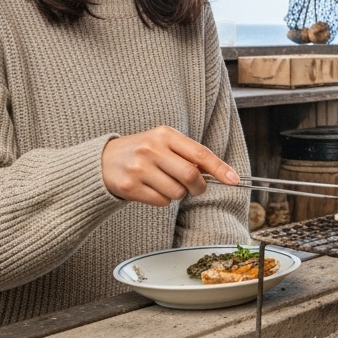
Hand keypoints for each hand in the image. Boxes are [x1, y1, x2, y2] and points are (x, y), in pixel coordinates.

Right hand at [101, 126, 239, 206]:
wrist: (103, 161)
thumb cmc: (141, 152)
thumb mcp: (163, 143)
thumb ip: (188, 154)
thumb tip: (219, 172)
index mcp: (165, 135)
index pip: (200, 152)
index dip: (220, 168)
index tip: (234, 179)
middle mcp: (152, 149)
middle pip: (190, 175)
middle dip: (198, 186)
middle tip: (195, 187)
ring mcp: (139, 168)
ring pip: (177, 192)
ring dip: (177, 193)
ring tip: (164, 183)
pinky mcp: (130, 187)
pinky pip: (161, 202)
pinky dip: (162, 200)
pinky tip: (151, 189)